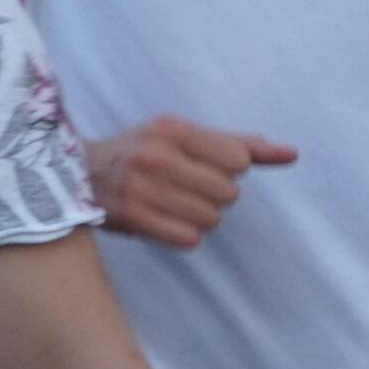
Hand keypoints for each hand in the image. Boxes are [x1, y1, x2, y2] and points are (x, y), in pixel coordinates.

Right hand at [84, 118, 295, 248]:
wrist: (75, 174)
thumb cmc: (141, 152)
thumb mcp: (183, 137)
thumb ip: (240, 144)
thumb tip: (292, 153)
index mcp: (171, 129)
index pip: (238, 160)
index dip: (227, 169)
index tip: (200, 166)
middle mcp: (156, 155)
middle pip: (229, 193)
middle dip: (213, 195)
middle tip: (183, 187)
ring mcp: (142, 188)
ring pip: (211, 218)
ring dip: (198, 217)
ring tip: (171, 204)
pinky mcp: (132, 217)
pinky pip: (189, 239)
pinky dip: (181, 234)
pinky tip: (162, 221)